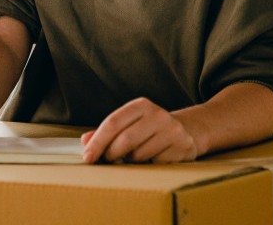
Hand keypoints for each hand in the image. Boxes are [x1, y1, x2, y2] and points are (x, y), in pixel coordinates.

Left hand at [80, 97, 198, 163]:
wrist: (187, 131)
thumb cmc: (150, 129)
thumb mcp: (129, 124)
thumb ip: (107, 132)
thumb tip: (85, 141)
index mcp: (141, 105)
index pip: (113, 122)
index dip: (98, 142)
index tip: (88, 157)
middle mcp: (158, 115)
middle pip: (125, 140)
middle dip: (111, 154)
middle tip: (107, 160)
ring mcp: (173, 131)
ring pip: (140, 155)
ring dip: (131, 161)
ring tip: (135, 156)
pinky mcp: (183, 147)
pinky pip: (155, 164)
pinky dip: (148, 166)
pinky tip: (153, 159)